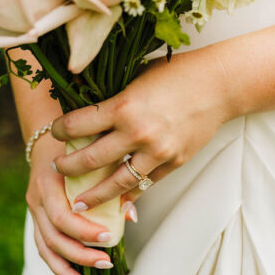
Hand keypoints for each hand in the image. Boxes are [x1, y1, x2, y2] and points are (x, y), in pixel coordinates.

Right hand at [25, 134, 129, 274]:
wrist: (49, 138)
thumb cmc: (78, 146)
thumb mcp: (93, 157)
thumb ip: (110, 183)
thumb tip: (130, 217)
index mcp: (49, 182)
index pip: (62, 216)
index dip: (83, 231)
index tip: (108, 238)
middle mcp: (36, 198)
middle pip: (53, 237)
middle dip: (79, 255)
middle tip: (106, 263)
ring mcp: (33, 210)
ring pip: (44, 248)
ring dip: (66, 269)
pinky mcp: (37, 219)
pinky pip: (44, 248)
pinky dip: (59, 266)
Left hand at [50, 47, 231, 208]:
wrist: (219, 85)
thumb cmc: (177, 73)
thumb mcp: (138, 76)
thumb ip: (114, 95)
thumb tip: (84, 103)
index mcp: (123, 106)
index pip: (77, 125)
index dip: (59, 130)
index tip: (54, 132)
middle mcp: (136, 132)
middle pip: (89, 160)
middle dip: (68, 167)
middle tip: (58, 168)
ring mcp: (156, 152)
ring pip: (115, 183)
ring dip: (93, 194)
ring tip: (79, 201)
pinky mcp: (173, 163)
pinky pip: (144, 185)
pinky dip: (128, 195)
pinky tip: (116, 202)